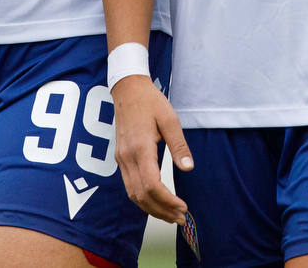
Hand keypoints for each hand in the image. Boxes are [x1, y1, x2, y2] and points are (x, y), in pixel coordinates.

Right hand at [112, 74, 192, 224]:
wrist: (127, 89)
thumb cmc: (150, 102)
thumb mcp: (170, 119)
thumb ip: (179, 146)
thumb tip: (188, 168)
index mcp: (140, 148)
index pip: (152, 185)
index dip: (167, 200)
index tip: (183, 207)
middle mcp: (127, 157)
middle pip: (141, 195)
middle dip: (161, 211)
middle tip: (181, 218)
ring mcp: (120, 159)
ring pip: (133, 194)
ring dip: (152, 209)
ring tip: (171, 215)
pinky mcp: (120, 159)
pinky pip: (129, 186)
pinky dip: (143, 199)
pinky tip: (157, 202)